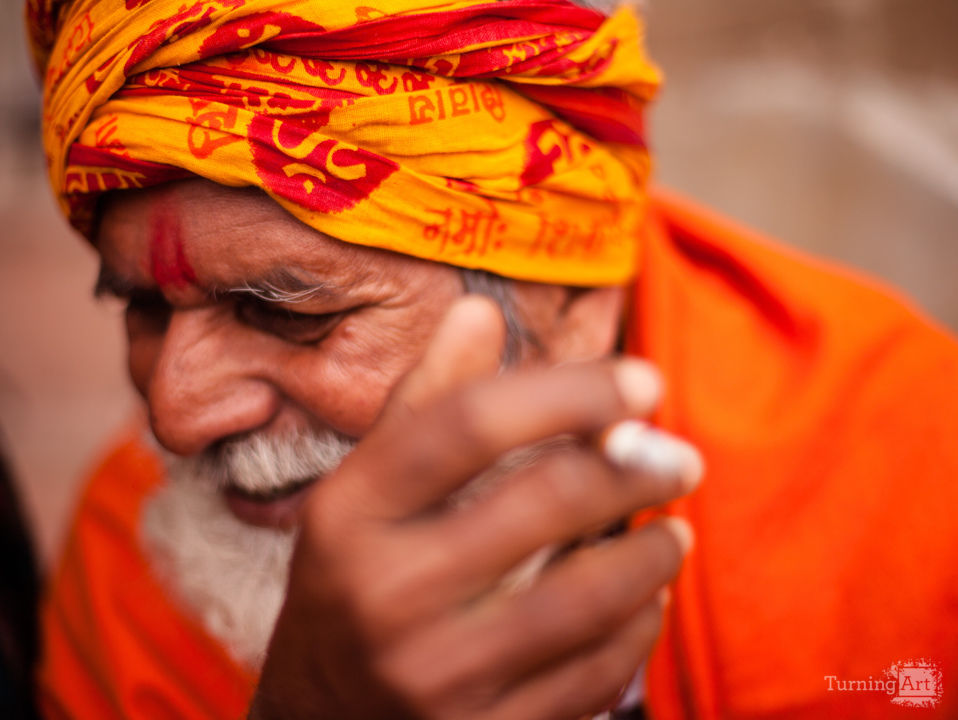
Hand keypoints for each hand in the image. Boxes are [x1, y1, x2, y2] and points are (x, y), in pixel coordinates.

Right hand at [250, 296, 700, 719]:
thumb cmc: (352, 582)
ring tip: (672, 529)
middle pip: (544, 501)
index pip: (469, 423)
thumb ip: (422, 402)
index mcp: (348, 513)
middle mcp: (383, 593)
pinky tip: (646, 597)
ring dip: (651, 551)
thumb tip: (479, 310)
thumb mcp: (362, 493)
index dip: (569, 390)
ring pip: (584, 597)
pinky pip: (592, 675)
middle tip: (680, 456)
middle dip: (636, 468)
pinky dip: (638, 625)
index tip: (642, 380)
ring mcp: (432, 674)